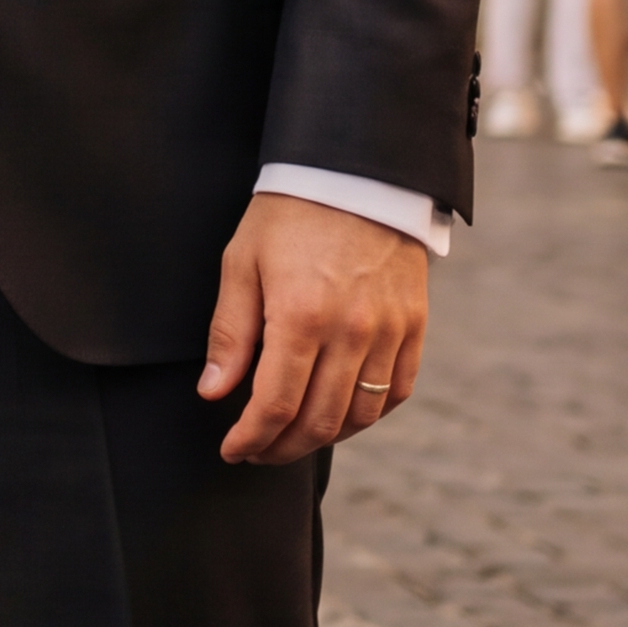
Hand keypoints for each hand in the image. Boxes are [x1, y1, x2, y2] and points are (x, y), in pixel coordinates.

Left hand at [197, 191, 429, 463]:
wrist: (356, 174)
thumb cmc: (288, 215)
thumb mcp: (241, 264)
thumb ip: (230, 334)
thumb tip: (214, 393)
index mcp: (300, 317)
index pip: (276, 405)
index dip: (251, 438)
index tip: (232, 450)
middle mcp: (351, 332)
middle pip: (319, 421)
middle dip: (282, 448)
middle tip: (257, 451)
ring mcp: (389, 332)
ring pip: (360, 415)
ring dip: (324, 438)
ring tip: (292, 437)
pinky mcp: (414, 327)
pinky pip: (396, 391)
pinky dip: (368, 415)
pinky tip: (340, 414)